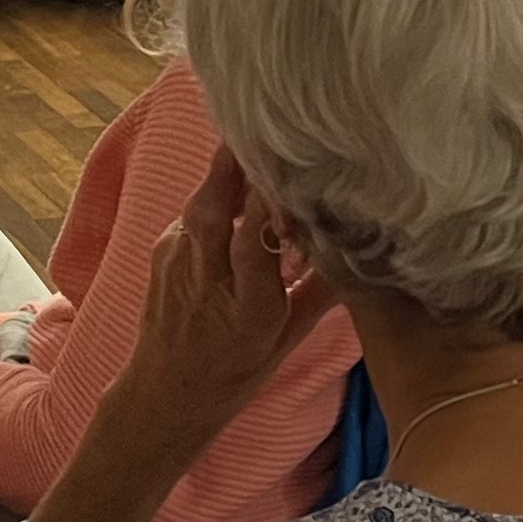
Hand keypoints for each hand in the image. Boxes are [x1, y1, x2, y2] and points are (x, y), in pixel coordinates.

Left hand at [113, 151, 337, 444]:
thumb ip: (321, 293)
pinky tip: (238, 178)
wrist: (164, 393)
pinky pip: (193, 212)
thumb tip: (360, 249)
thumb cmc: (233, 371)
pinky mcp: (162, 250)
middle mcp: (206, 280)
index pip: (253, 244)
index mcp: (246, 309)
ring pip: (200, 204)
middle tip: (264, 128)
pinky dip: (216, 192)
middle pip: (213, 211)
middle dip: (235, 166)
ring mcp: (177, 262)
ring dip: (226, 171)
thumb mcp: (287, 341)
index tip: (291, 172)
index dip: (267, 204)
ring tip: (255, 141)